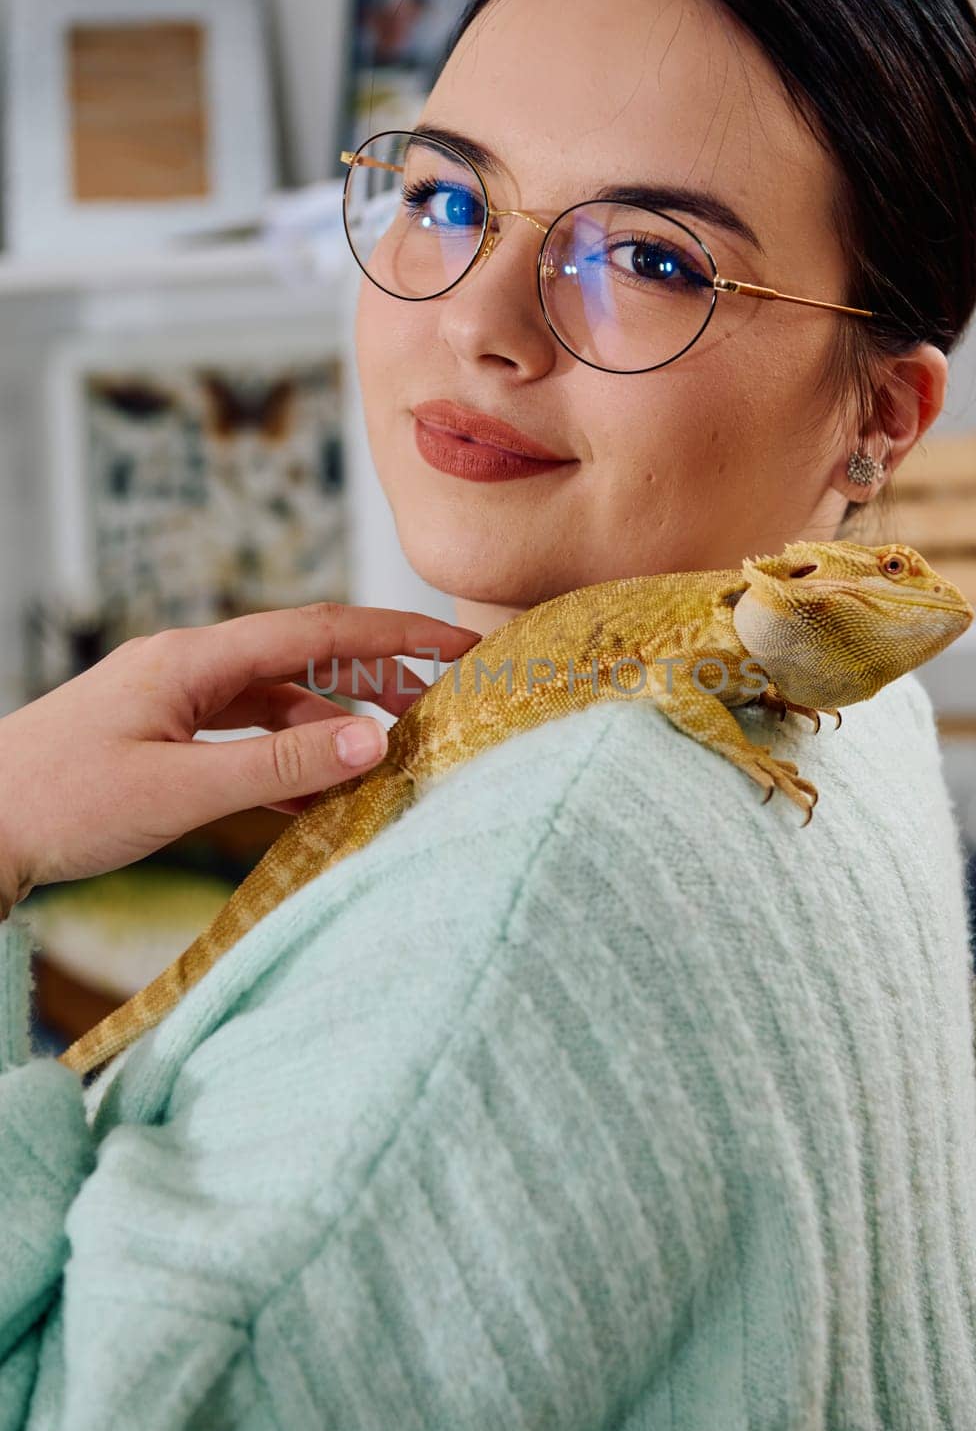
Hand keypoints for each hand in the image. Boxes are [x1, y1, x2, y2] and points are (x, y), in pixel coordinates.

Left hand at [0, 602, 481, 918]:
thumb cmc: (60, 802)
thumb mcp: (180, 788)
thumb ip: (281, 763)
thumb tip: (376, 739)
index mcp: (194, 658)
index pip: (319, 629)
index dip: (399, 633)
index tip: (461, 644)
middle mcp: (188, 664)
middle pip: (305, 654)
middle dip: (378, 672)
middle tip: (442, 701)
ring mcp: (173, 696)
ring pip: (276, 696)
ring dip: (332, 720)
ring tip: (387, 753)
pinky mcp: (161, 731)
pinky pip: (243, 730)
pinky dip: (287, 753)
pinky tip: (315, 789)